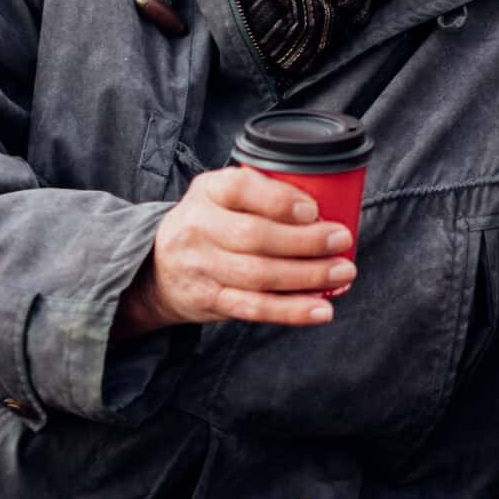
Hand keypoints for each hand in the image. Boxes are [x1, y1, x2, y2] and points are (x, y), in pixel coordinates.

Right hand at [114, 168, 355, 336]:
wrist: (157, 268)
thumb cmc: (209, 223)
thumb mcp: (223, 195)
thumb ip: (263, 193)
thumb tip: (328, 208)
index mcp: (208, 191)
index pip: (240, 188)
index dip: (279, 200)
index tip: (313, 209)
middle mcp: (199, 227)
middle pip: (255, 236)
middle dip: (305, 241)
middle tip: (341, 240)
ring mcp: (202, 267)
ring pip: (259, 274)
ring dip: (307, 276)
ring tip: (342, 273)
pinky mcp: (210, 300)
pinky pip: (254, 308)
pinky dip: (291, 310)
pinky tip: (320, 309)